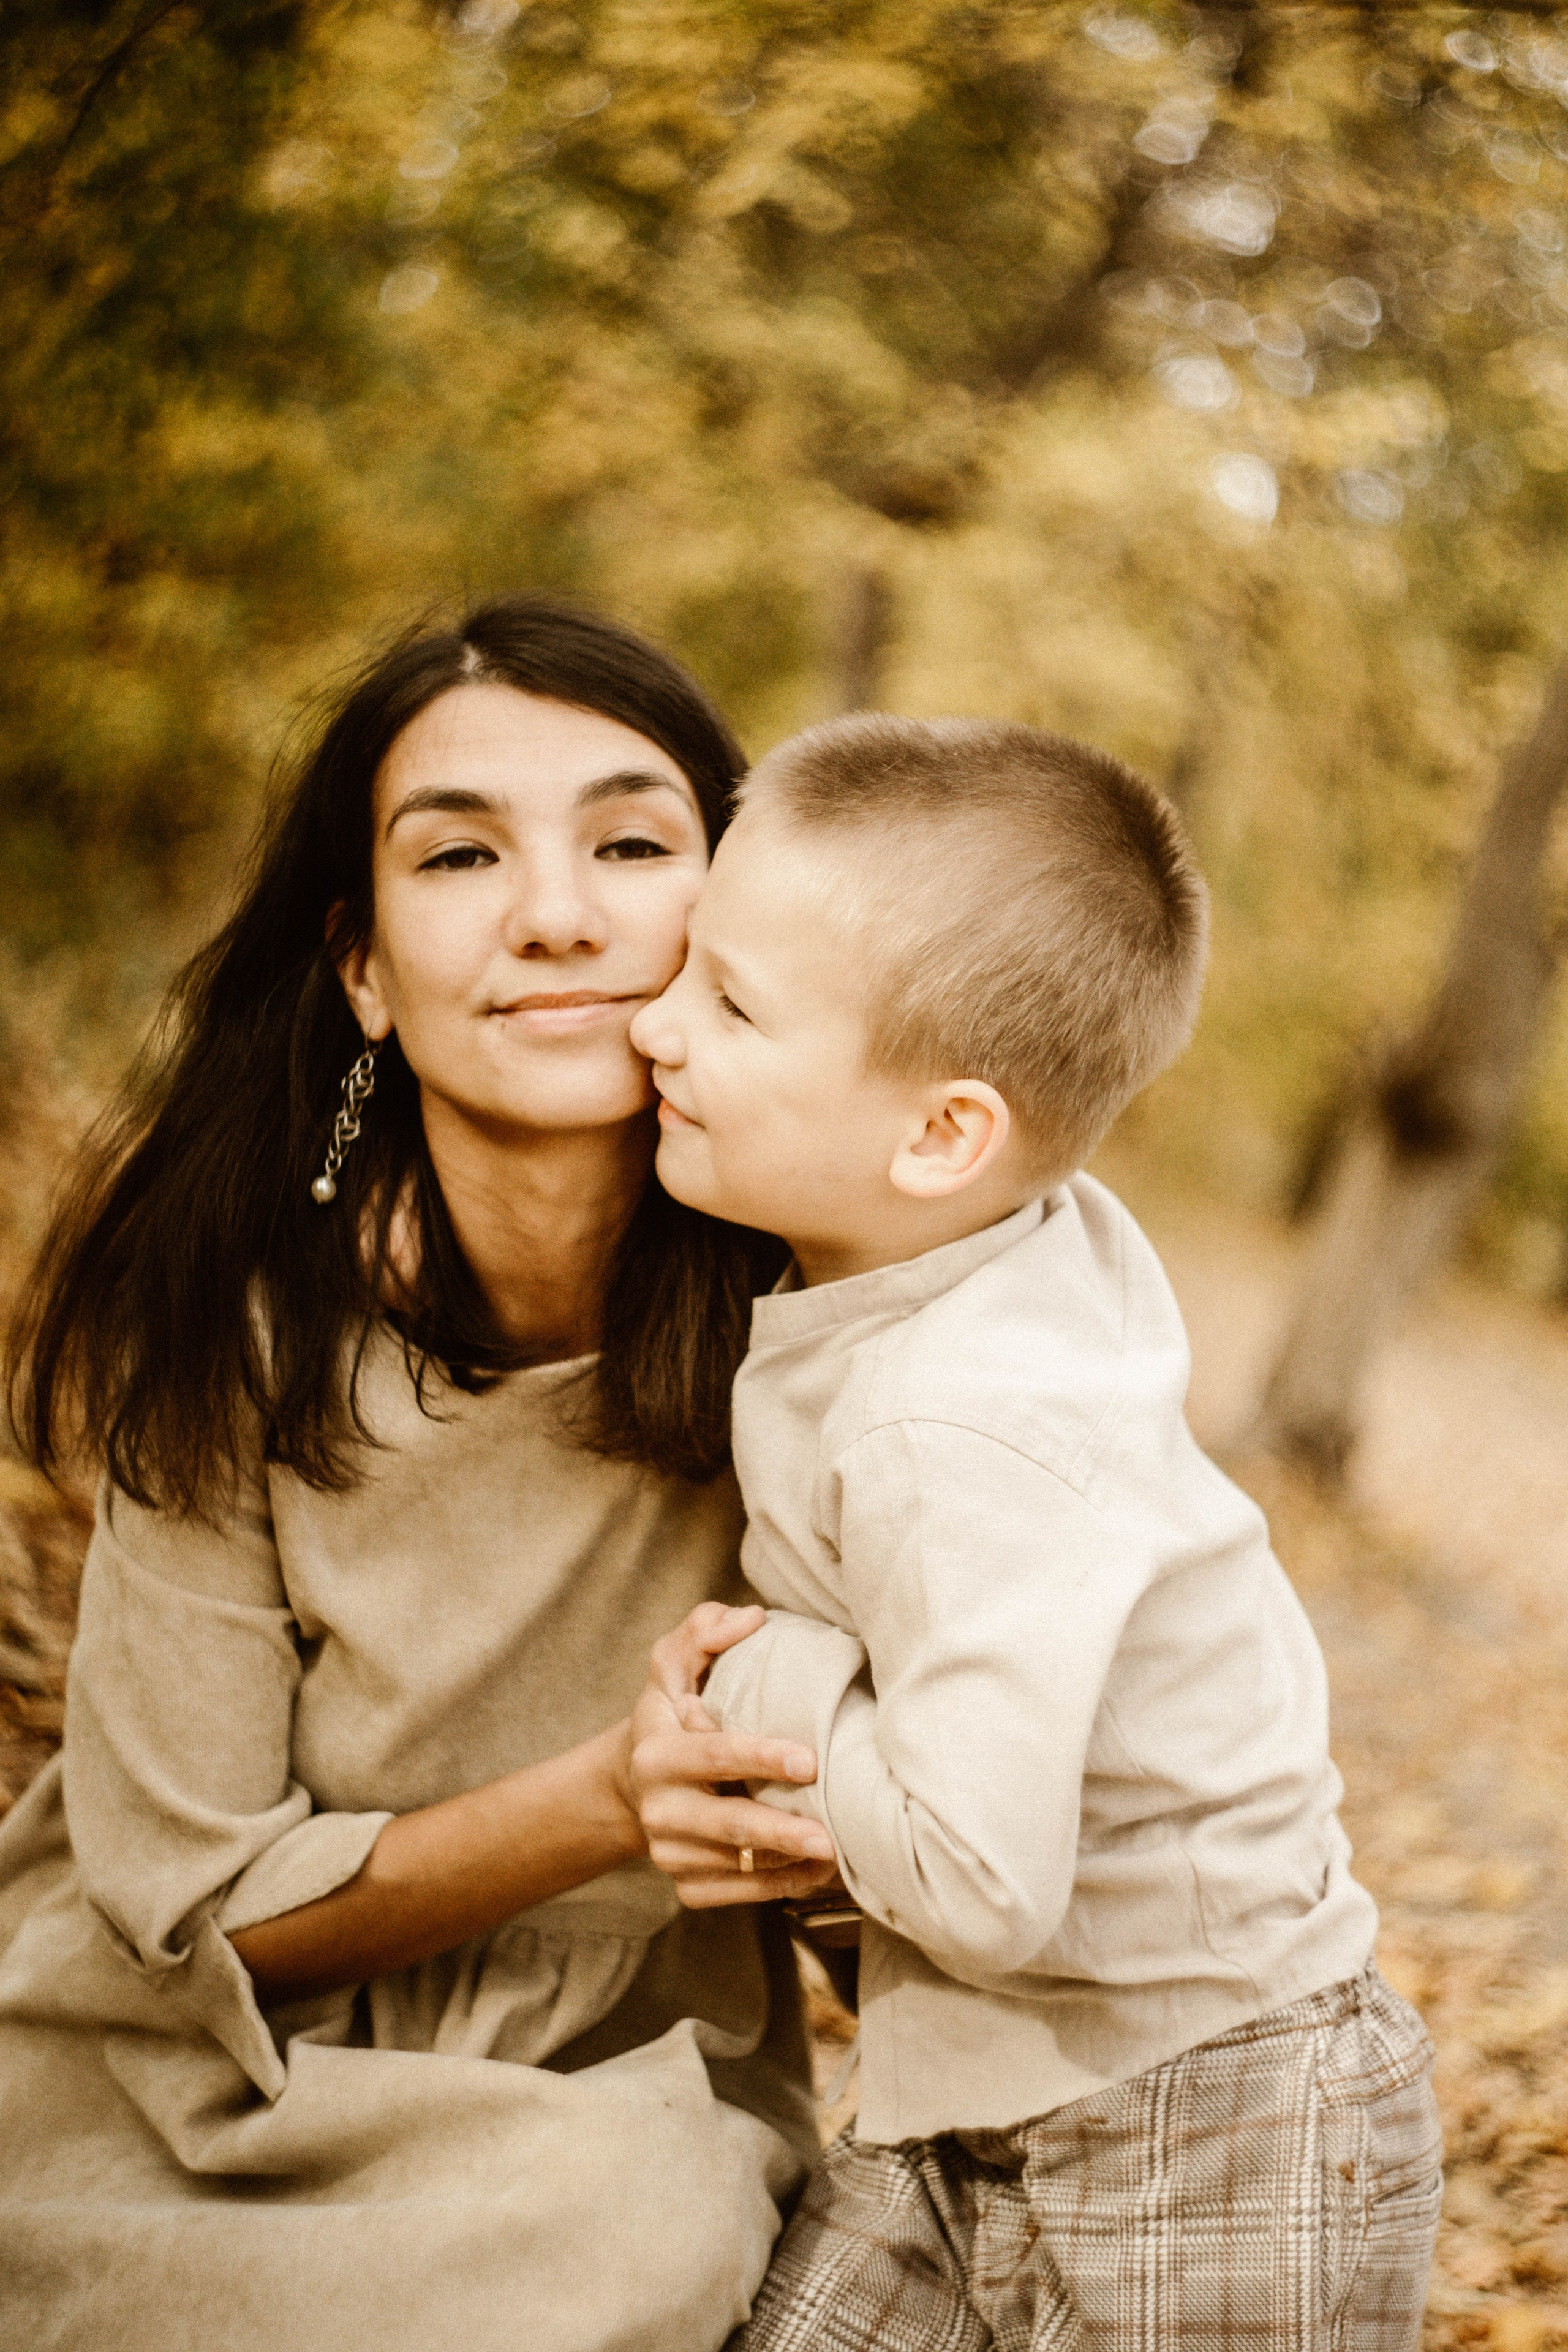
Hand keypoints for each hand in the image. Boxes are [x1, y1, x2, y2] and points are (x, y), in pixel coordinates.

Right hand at [624, 1602, 839, 1908]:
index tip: (809, 1760)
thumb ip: (703, 1630)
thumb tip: (750, 1617)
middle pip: (727, 1824)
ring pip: (738, 1867)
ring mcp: (671, 1853)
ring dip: (789, 1864)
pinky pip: (738, 1894)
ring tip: (837, 1855)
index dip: (761, 1757)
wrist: (634, 1784)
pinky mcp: (686, 1885)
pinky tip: (815, 1873)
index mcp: (657, 1753)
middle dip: (780, 1831)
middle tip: (829, 1836)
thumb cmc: (672, 1713)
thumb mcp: (674, 1665)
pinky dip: (779, 1888)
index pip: (714, 1755)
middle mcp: (660, 1809)